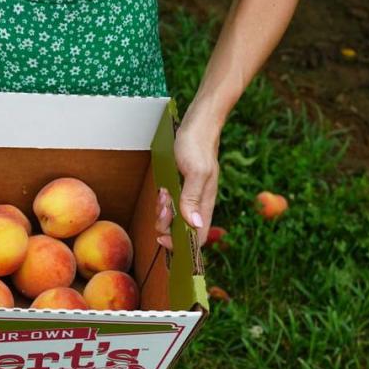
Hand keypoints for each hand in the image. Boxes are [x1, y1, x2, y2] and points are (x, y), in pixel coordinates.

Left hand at [156, 119, 220, 248]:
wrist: (198, 123)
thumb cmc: (198, 144)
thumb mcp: (196, 171)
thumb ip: (193, 197)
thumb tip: (193, 223)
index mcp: (206, 203)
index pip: (197, 237)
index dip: (180, 245)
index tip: (164, 237)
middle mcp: (199, 203)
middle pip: (181, 231)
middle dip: (166, 224)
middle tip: (163, 206)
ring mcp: (190, 196)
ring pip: (173, 218)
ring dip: (163, 211)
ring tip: (163, 194)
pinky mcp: (182, 188)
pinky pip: (170, 204)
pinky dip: (162, 201)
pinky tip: (162, 189)